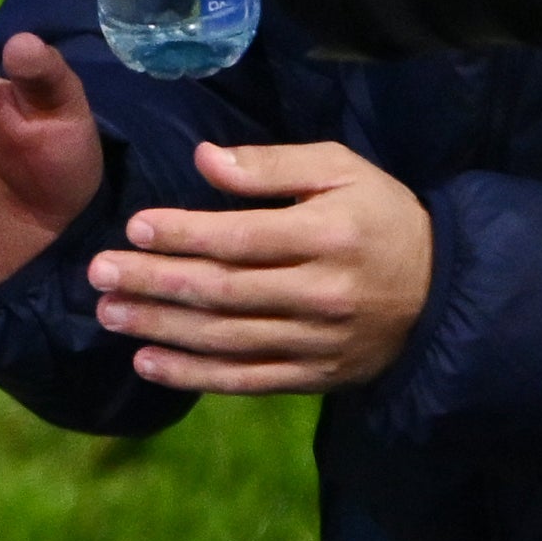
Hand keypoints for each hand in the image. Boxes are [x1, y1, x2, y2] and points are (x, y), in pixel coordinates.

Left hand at [87, 141, 428, 390]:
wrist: (443, 292)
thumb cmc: (380, 217)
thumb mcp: (340, 170)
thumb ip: (272, 165)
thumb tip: (203, 159)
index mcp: (328, 235)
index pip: (242, 239)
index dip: (184, 235)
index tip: (134, 227)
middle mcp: (322, 293)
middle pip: (224, 291)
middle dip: (154, 282)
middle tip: (98, 274)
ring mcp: (318, 342)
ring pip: (226, 339)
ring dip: (161, 328)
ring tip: (108, 313)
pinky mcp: (315, 377)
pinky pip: (246, 381)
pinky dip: (193, 375)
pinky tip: (146, 362)